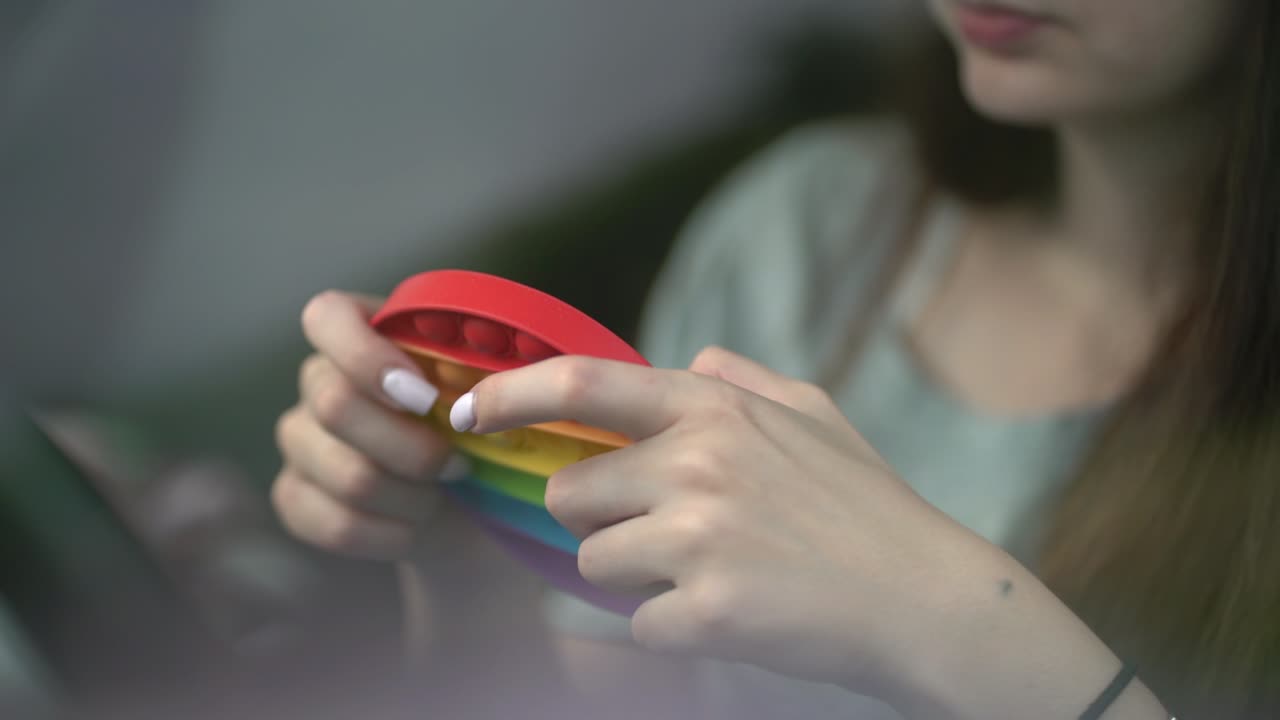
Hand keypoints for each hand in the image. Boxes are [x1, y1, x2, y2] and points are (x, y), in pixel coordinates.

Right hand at [273, 291, 465, 559]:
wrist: (461, 500)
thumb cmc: (475, 427)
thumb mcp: (483, 390)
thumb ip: (474, 372)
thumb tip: (480, 386)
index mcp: (359, 332)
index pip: (326, 317)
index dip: (366, 356)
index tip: (424, 395)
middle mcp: (318, 379)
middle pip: (337, 406)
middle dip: (415, 447)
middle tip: (460, 464)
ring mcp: (299, 438)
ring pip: (348, 475)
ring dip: (413, 496)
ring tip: (442, 495)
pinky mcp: (294, 496)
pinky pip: (337, 524)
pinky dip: (392, 534)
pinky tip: (415, 526)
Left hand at [451, 346, 983, 695]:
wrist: (924, 600)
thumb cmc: (868, 506)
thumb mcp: (815, 413)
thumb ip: (743, 380)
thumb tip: (693, 359)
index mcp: (715, 409)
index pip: (581, 384)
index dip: (509, 394)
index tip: (468, 412)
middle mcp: (696, 463)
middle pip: (569, 493)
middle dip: (597, 518)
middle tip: (663, 533)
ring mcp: (698, 538)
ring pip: (591, 563)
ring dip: (632, 577)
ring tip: (705, 574)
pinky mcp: (704, 611)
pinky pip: (635, 624)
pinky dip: (671, 628)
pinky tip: (729, 614)